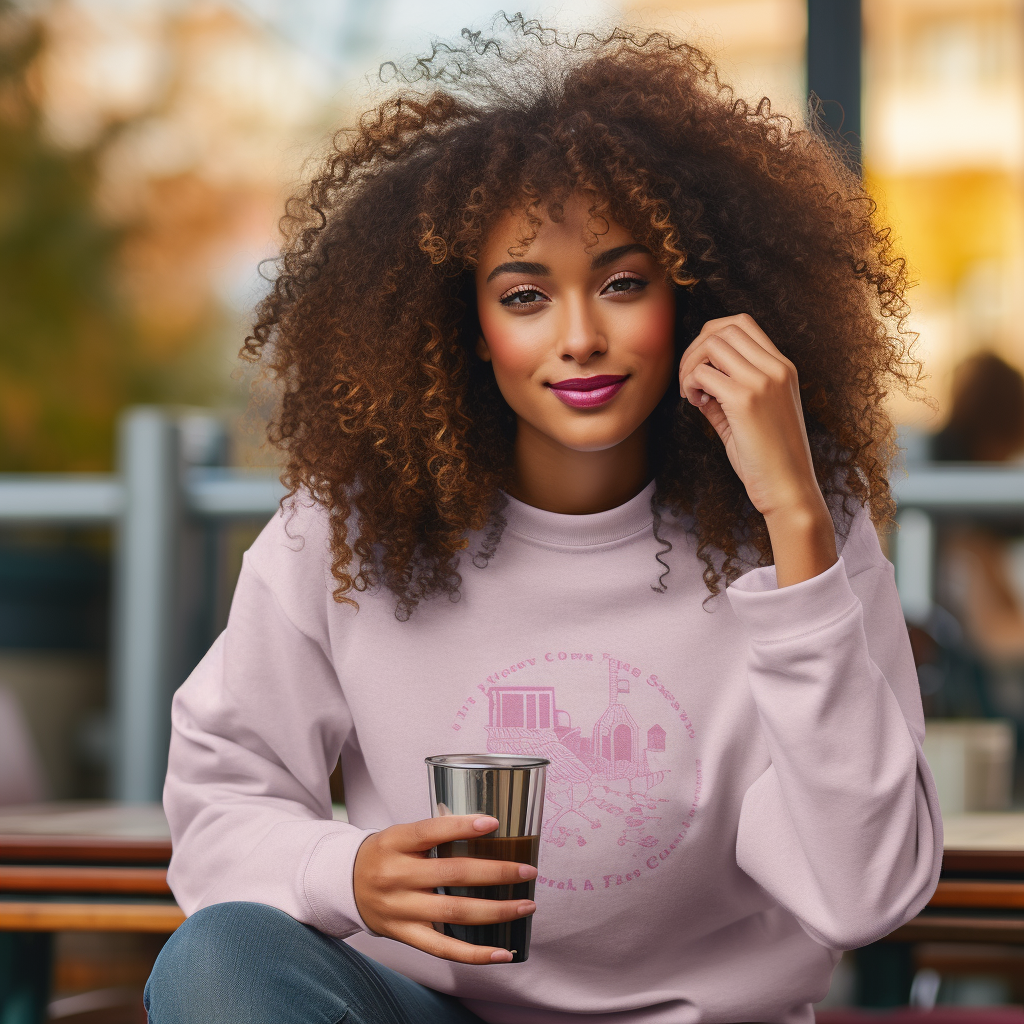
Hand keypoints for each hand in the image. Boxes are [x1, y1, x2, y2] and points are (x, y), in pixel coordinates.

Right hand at [352, 815, 536, 964]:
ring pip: (454, 913)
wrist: (345, 885)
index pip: (431, 831)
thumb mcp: (400, 834)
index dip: (462, 827)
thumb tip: (485, 826)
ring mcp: (400, 909)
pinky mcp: (404, 935)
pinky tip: (502, 951)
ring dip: (496, 911)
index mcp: (395, 842)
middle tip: (528, 871)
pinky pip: (443, 948)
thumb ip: (435, 832)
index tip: (494, 823)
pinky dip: (476, 954)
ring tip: (525, 905)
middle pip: (452, 875)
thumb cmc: (385, 854)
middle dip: (496, 873)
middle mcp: (396, 875)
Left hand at [678, 313, 836, 585]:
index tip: (702, 369)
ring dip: (690, 366)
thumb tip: (695, 377)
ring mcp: (763, 381)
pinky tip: (697, 405)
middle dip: (694, 350)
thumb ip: (726, 392)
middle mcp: (776, 367)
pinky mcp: (745, 400)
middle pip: (722, 328)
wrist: (789, 490)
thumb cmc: (768, 459)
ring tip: (692, 395)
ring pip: (711, 345)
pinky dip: (691, 385)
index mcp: (782, 367)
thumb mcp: (749, 416)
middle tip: (689, 383)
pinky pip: (703, 374)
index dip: (710, 338)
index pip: (741, 323)